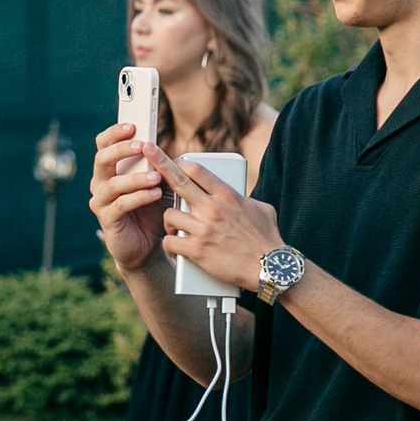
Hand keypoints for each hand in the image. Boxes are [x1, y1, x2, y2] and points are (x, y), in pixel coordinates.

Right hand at [90, 122, 167, 274]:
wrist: (148, 246)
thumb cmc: (151, 210)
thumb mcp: (157, 183)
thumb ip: (156, 166)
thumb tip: (163, 148)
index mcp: (110, 169)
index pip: (104, 144)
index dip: (115, 132)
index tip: (132, 125)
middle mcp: (101, 183)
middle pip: (102, 158)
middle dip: (121, 149)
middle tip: (141, 145)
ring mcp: (102, 202)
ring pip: (111, 183)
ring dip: (135, 177)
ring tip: (156, 177)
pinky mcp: (107, 221)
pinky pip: (119, 205)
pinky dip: (138, 197)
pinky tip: (154, 194)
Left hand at [151, 142, 282, 291]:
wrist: (271, 268)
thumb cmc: (268, 239)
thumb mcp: (260, 208)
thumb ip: (243, 198)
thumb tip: (238, 194)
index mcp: (227, 196)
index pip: (197, 170)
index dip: (180, 162)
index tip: (170, 159)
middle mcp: (213, 209)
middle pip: (178, 181)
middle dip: (159, 164)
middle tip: (148, 152)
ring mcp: (203, 229)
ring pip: (168, 216)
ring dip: (168, 222)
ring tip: (176, 229)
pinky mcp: (197, 251)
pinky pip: (169, 241)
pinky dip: (169, 245)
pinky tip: (175, 248)